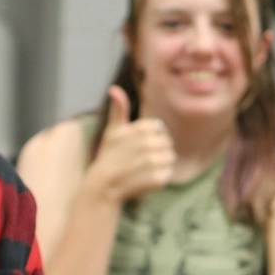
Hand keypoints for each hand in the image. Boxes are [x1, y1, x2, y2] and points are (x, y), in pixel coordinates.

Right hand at [81, 86, 175, 207]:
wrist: (103, 186)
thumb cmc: (108, 156)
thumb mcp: (112, 131)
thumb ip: (118, 110)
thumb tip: (114, 88)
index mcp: (141, 129)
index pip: (160, 128)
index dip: (151, 137)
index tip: (138, 145)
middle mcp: (149, 144)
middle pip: (167, 142)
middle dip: (157, 150)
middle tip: (140, 159)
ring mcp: (154, 162)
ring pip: (170, 157)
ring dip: (161, 163)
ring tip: (144, 168)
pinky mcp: (158, 179)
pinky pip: (168, 173)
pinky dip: (160, 176)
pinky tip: (145, 178)